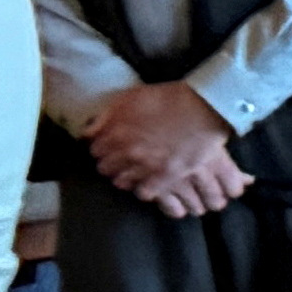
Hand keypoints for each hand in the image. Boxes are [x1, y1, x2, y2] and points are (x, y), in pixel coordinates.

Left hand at [92, 80, 246, 216]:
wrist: (202, 110)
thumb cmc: (168, 99)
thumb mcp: (131, 98)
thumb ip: (107, 116)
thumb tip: (88, 132)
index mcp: (115, 133)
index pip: (96, 150)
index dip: (100, 148)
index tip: (104, 148)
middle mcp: (126, 153)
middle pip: (106, 169)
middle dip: (109, 165)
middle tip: (116, 162)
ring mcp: (145, 167)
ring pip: (123, 183)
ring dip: (124, 179)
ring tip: (131, 175)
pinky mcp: (165, 177)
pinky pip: (146, 193)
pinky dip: (144, 191)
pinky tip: (146, 188)